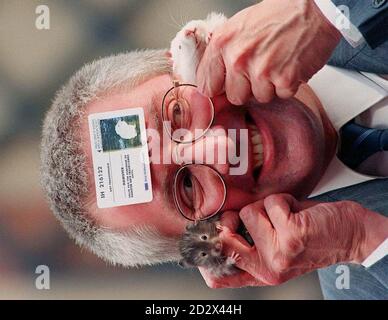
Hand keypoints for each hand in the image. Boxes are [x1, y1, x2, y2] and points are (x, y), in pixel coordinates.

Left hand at [197, 0, 340, 103]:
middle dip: (247, 89)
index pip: (207, 85)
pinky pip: (281, 96)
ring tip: (278, 63)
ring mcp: (262, 70)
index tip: (226, 86)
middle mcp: (238, 58)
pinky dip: (288, 85)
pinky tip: (291, 66)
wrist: (313, 7)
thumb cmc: (277, 15)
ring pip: (259, 98)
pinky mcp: (285, 79)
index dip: (219, 88)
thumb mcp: (238, 27)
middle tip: (260, 70)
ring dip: (270, 87)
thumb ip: (222, 54)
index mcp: (222, 43)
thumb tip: (211, 80)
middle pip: (235, 97)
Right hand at [200, 194, 387, 288]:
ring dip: (267, 206)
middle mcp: (268, 268)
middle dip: (231, 218)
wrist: (352, 237)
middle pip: (224, 239)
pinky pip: (272, 202)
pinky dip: (284, 199)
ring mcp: (279, 252)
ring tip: (285, 214)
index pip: (219, 278)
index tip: (205, 237)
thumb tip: (219, 228)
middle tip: (249, 214)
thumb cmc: (313, 238)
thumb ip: (250, 246)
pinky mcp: (292, 234)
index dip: (203, 258)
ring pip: (249, 212)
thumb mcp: (278, 251)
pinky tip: (297, 210)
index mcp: (261, 273)